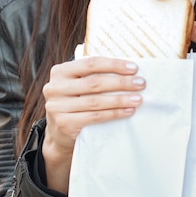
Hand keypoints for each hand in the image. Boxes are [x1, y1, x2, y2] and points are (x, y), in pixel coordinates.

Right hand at [42, 57, 144, 191]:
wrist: (59, 133)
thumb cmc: (75, 101)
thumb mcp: (78, 84)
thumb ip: (93, 75)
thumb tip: (129, 69)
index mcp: (60, 71)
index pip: (90, 63)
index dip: (114, 64)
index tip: (133, 68)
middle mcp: (55, 87)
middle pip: (94, 82)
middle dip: (121, 83)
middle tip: (140, 84)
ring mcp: (57, 106)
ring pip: (95, 101)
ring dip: (120, 99)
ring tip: (138, 99)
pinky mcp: (64, 123)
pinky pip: (94, 117)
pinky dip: (114, 113)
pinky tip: (128, 111)